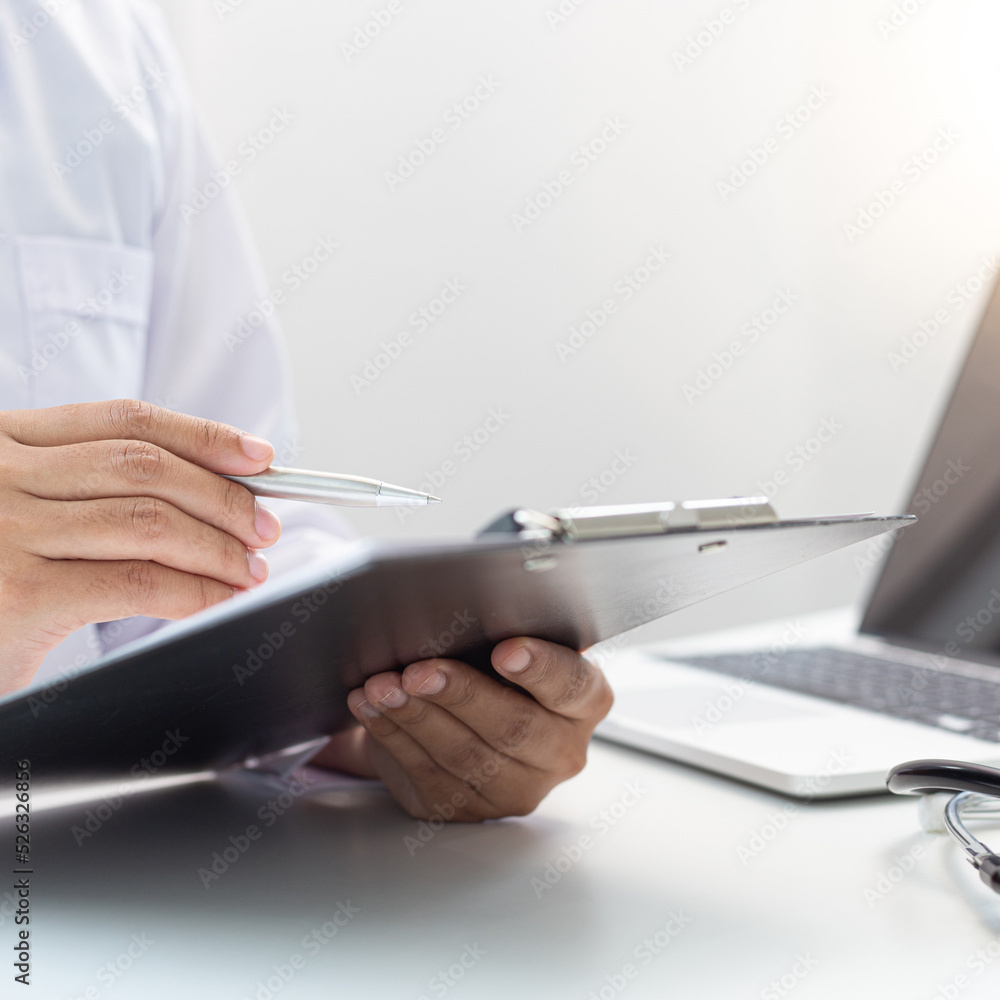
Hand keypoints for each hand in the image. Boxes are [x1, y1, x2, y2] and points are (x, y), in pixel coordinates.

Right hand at [0, 398, 281, 693]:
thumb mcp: (18, 510)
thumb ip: (83, 489)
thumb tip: (200, 491)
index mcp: (4, 442)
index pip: (125, 420)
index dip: (203, 435)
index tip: (257, 455)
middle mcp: (1, 475)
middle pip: (147, 467)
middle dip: (223, 496)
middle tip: (262, 528)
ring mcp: (6, 530)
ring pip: (149, 521)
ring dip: (217, 546)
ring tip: (249, 568)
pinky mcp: (19, 594)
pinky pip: (136, 582)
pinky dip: (193, 591)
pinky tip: (217, 598)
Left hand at [311, 637, 613, 819]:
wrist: (466, 712)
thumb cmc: (495, 665)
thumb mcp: (513, 641)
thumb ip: (506, 631)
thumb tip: (467, 606)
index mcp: (585, 702)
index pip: (572, 686)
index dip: (540, 668)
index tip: (504, 650)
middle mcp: (559, 752)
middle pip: (514, 727)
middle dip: (461, 694)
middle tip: (420, 670)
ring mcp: (515, 788)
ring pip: (464, 755)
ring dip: (416, 715)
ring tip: (383, 685)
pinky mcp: (466, 808)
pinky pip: (426, 773)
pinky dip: (392, 735)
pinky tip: (373, 707)